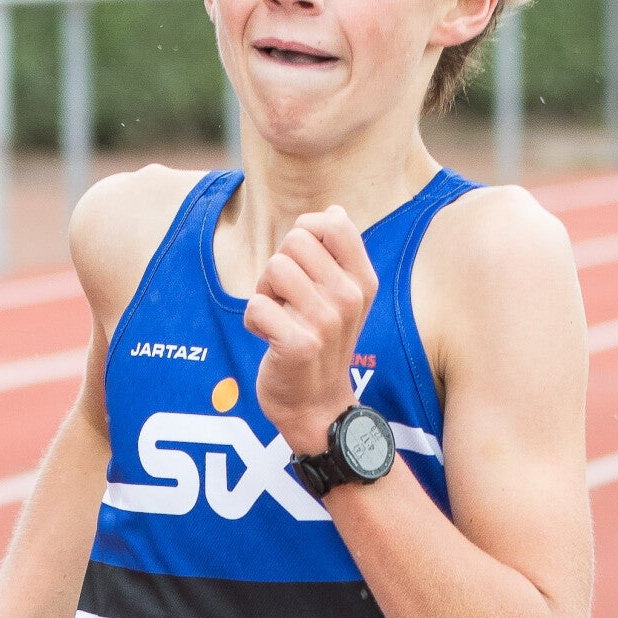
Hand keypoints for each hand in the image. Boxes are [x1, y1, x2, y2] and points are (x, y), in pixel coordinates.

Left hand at [245, 207, 377, 456]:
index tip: (303, 265)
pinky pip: (257, 305)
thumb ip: (338, 255)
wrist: (316, 406)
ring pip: (274, 268)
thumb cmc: (322, 345)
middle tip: (286, 299)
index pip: (334, 222)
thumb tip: (333, 211)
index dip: (306, 233)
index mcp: (363, 281)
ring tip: (278, 318)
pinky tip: (269, 340)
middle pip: (295, 240)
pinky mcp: (299, 345)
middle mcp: (350, 298)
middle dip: (280, 265)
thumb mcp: (343, 298)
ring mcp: (326, 322)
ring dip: (264, 292)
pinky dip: (253, 322)